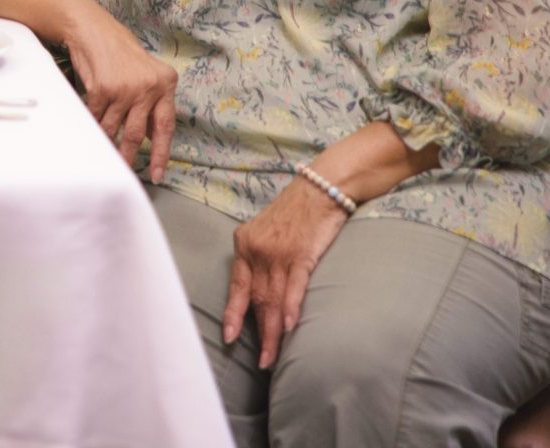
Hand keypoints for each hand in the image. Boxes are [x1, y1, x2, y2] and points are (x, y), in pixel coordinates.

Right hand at [64, 15, 177, 181]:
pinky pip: (97, 117)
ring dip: (108, 141)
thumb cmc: (120, 54)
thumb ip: (152, 105)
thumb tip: (154, 137)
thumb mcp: (146, 76)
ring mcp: (125, 88)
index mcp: (165, 84)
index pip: (166, 126)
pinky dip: (93, 125)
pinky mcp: (102, 89)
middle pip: (138, 133)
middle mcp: (148, 87)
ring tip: (105, 151)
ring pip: (114, 128)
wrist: (93, 30)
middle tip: (126, 170)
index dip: (161, 153)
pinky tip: (92, 130)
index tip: (158, 174)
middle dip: (130, 155)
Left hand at [223, 178, 348, 368]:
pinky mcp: (301, 254)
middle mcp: (257, 249)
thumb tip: (260, 291)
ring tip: (273, 355)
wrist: (321, 188)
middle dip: (257, 332)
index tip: (228, 336)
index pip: (236, 285)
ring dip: (273, 331)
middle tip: (260, 360)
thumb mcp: (266, 232)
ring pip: (273, 298)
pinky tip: (287, 327)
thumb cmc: (296, 212)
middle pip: (256, 298)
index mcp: (244, 244)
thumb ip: (260, 259)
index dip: (233, 313)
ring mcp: (278, 252)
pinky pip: (294, 286)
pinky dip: (290, 308)